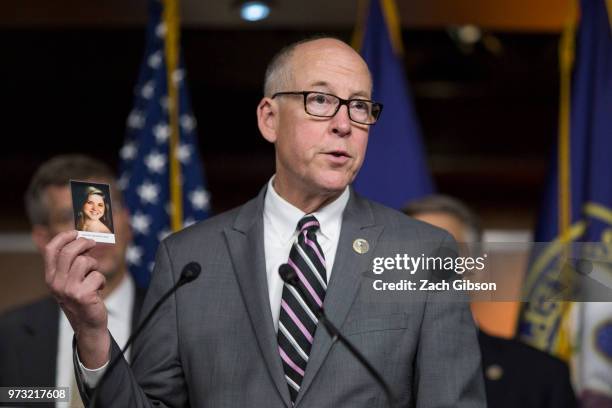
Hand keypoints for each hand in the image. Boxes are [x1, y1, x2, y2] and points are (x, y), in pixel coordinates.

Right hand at [45, 230, 109, 367]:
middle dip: (84, 243)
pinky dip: (101, 280)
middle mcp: (56, 283)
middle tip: (92, 244)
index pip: (51, 250)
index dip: (64, 237)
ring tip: (93, 275)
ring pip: (85, 261)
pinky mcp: (82, 295)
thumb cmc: (81, 297)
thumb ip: (71, 263)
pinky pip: (97, 275)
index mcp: (50, 277)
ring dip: (94, 266)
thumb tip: (82, 240)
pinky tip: (98, 289)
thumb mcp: (70, 280)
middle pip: (69, 251)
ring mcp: (68, 289)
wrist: (87, 323)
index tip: (76, 232)